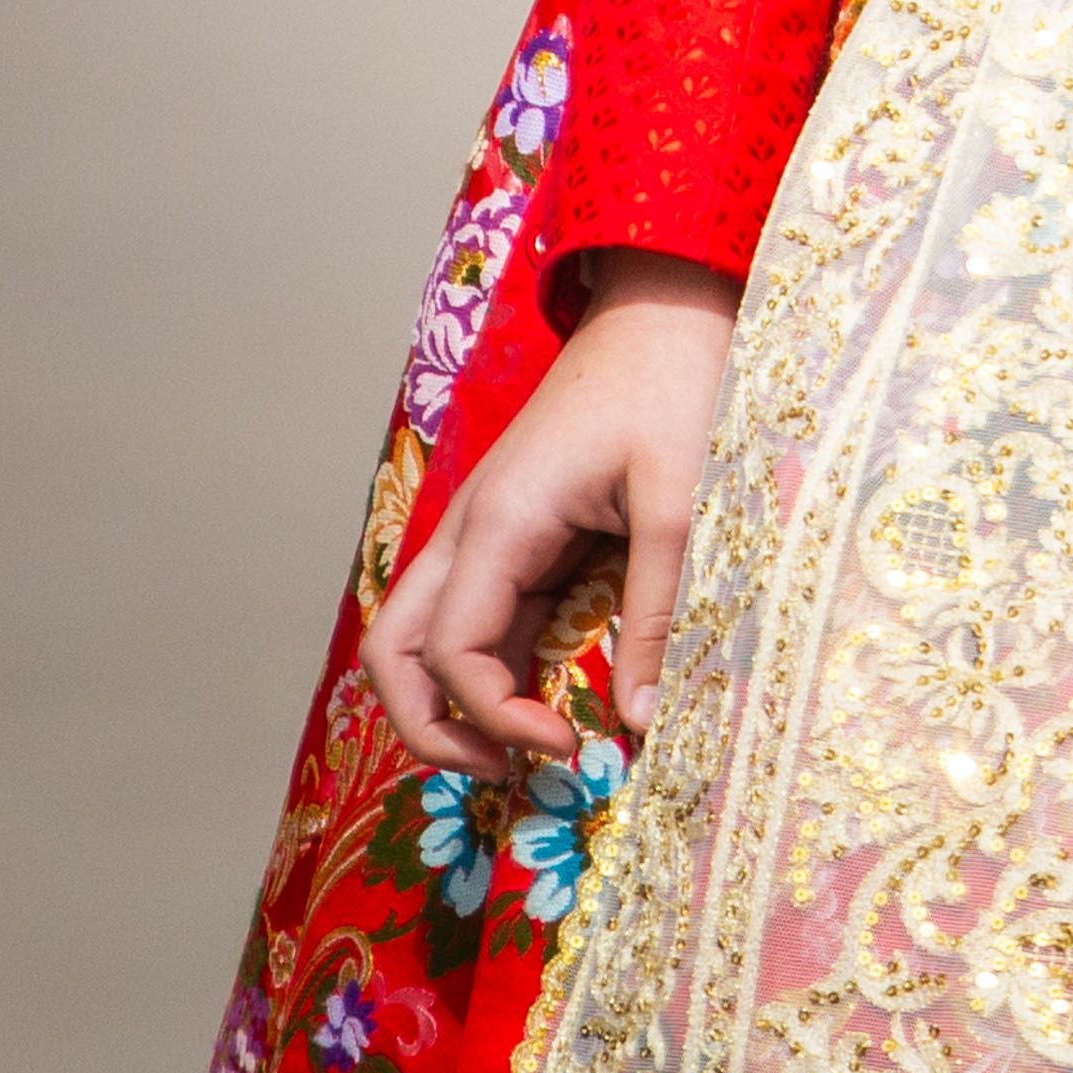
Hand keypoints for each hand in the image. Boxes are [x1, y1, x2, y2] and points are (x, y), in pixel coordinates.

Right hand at [362, 251, 737, 772]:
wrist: (669, 302)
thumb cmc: (675, 382)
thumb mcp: (678, 498)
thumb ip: (657, 609)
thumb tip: (643, 721)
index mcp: (500, 519)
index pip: (451, 654)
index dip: (493, 718)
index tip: (566, 747)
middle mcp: (472, 528)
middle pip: (395, 655)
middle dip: (432, 727)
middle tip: (508, 770)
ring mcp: (486, 528)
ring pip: (424, 637)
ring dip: (451, 701)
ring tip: (521, 748)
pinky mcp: (515, 529)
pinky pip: (477, 612)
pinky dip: (492, 665)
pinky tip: (545, 696)